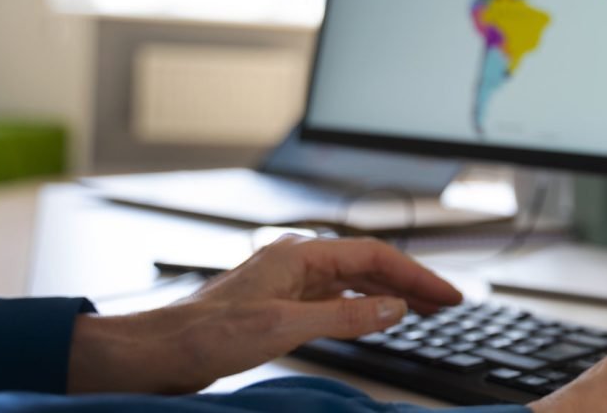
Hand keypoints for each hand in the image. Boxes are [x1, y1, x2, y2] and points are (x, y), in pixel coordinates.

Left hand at [67, 235, 461, 393]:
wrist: (158, 351)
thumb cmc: (206, 334)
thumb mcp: (285, 327)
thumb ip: (345, 316)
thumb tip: (393, 308)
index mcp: (300, 255)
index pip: (375, 257)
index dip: (416, 276)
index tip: (446, 296)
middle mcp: (296, 262)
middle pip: (369, 266)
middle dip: (411, 283)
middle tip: (447, 303)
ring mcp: (288, 282)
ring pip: (354, 281)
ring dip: (390, 294)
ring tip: (424, 310)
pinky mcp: (279, 305)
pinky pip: (335, 298)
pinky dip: (363, 306)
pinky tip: (375, 317)